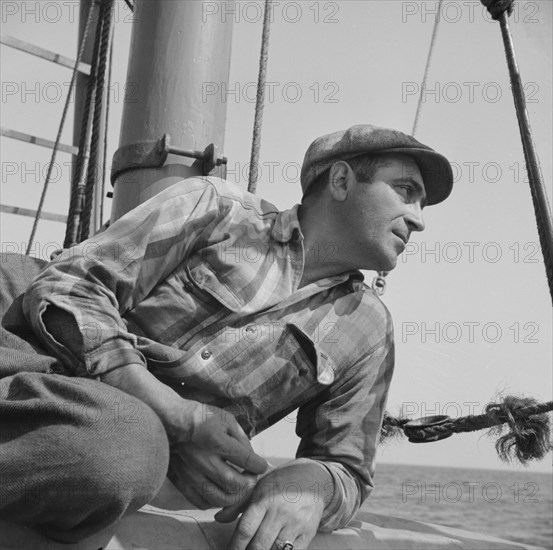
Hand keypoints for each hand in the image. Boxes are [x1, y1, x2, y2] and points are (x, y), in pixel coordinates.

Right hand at [101, 363, 267, 508]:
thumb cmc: (202, 418)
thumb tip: (253, 459)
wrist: (171, 421)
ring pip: (219, 498)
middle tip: (250, 478)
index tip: (261, 466)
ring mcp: (191, 473)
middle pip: (235, 484)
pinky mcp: (181, 481)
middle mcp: (204, 460)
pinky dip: (214, 502)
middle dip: (248, 484)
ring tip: (237, 488)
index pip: (246, 461)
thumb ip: (241, 438)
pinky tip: (219, 492)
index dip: (259, 466)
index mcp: (218, 441)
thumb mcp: (226, 419)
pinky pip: (201, 502)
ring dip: (233, 497)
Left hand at [216, 459, 331, 549]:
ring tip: (257, 549)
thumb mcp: (258, 484)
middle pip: (259, 545)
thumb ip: (238, 502)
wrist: (313, 477)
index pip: (245, 529)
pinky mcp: (308, 533)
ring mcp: (295, 524)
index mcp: (265, 499)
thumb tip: (218, 518)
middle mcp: (280, 512)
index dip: (235, 546)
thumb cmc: (280, 481)